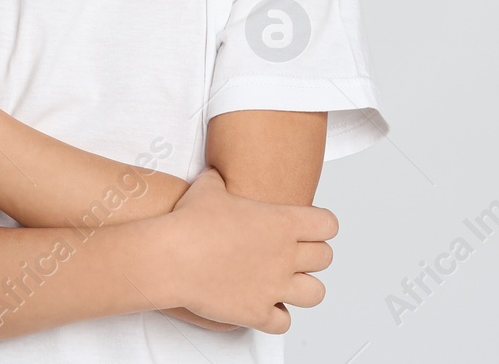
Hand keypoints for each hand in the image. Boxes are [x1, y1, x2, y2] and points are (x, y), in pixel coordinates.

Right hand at [161, 166, 336, 333]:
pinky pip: (283, 322)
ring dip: (303, 289)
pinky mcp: (257, 312)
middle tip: (294, 255)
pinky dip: (276, 317)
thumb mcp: (209, 188)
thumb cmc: (189, 222)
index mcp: (282, 222)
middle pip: (325, 258)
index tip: (308, 229)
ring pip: (315, 294)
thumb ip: (221, 181)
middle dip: (313, 256)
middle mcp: (285, 255)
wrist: (171, 257)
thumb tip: (216, 175)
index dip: (319, 226)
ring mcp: (274, 286)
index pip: (327, 224)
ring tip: (287, 284)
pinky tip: (264, 306)